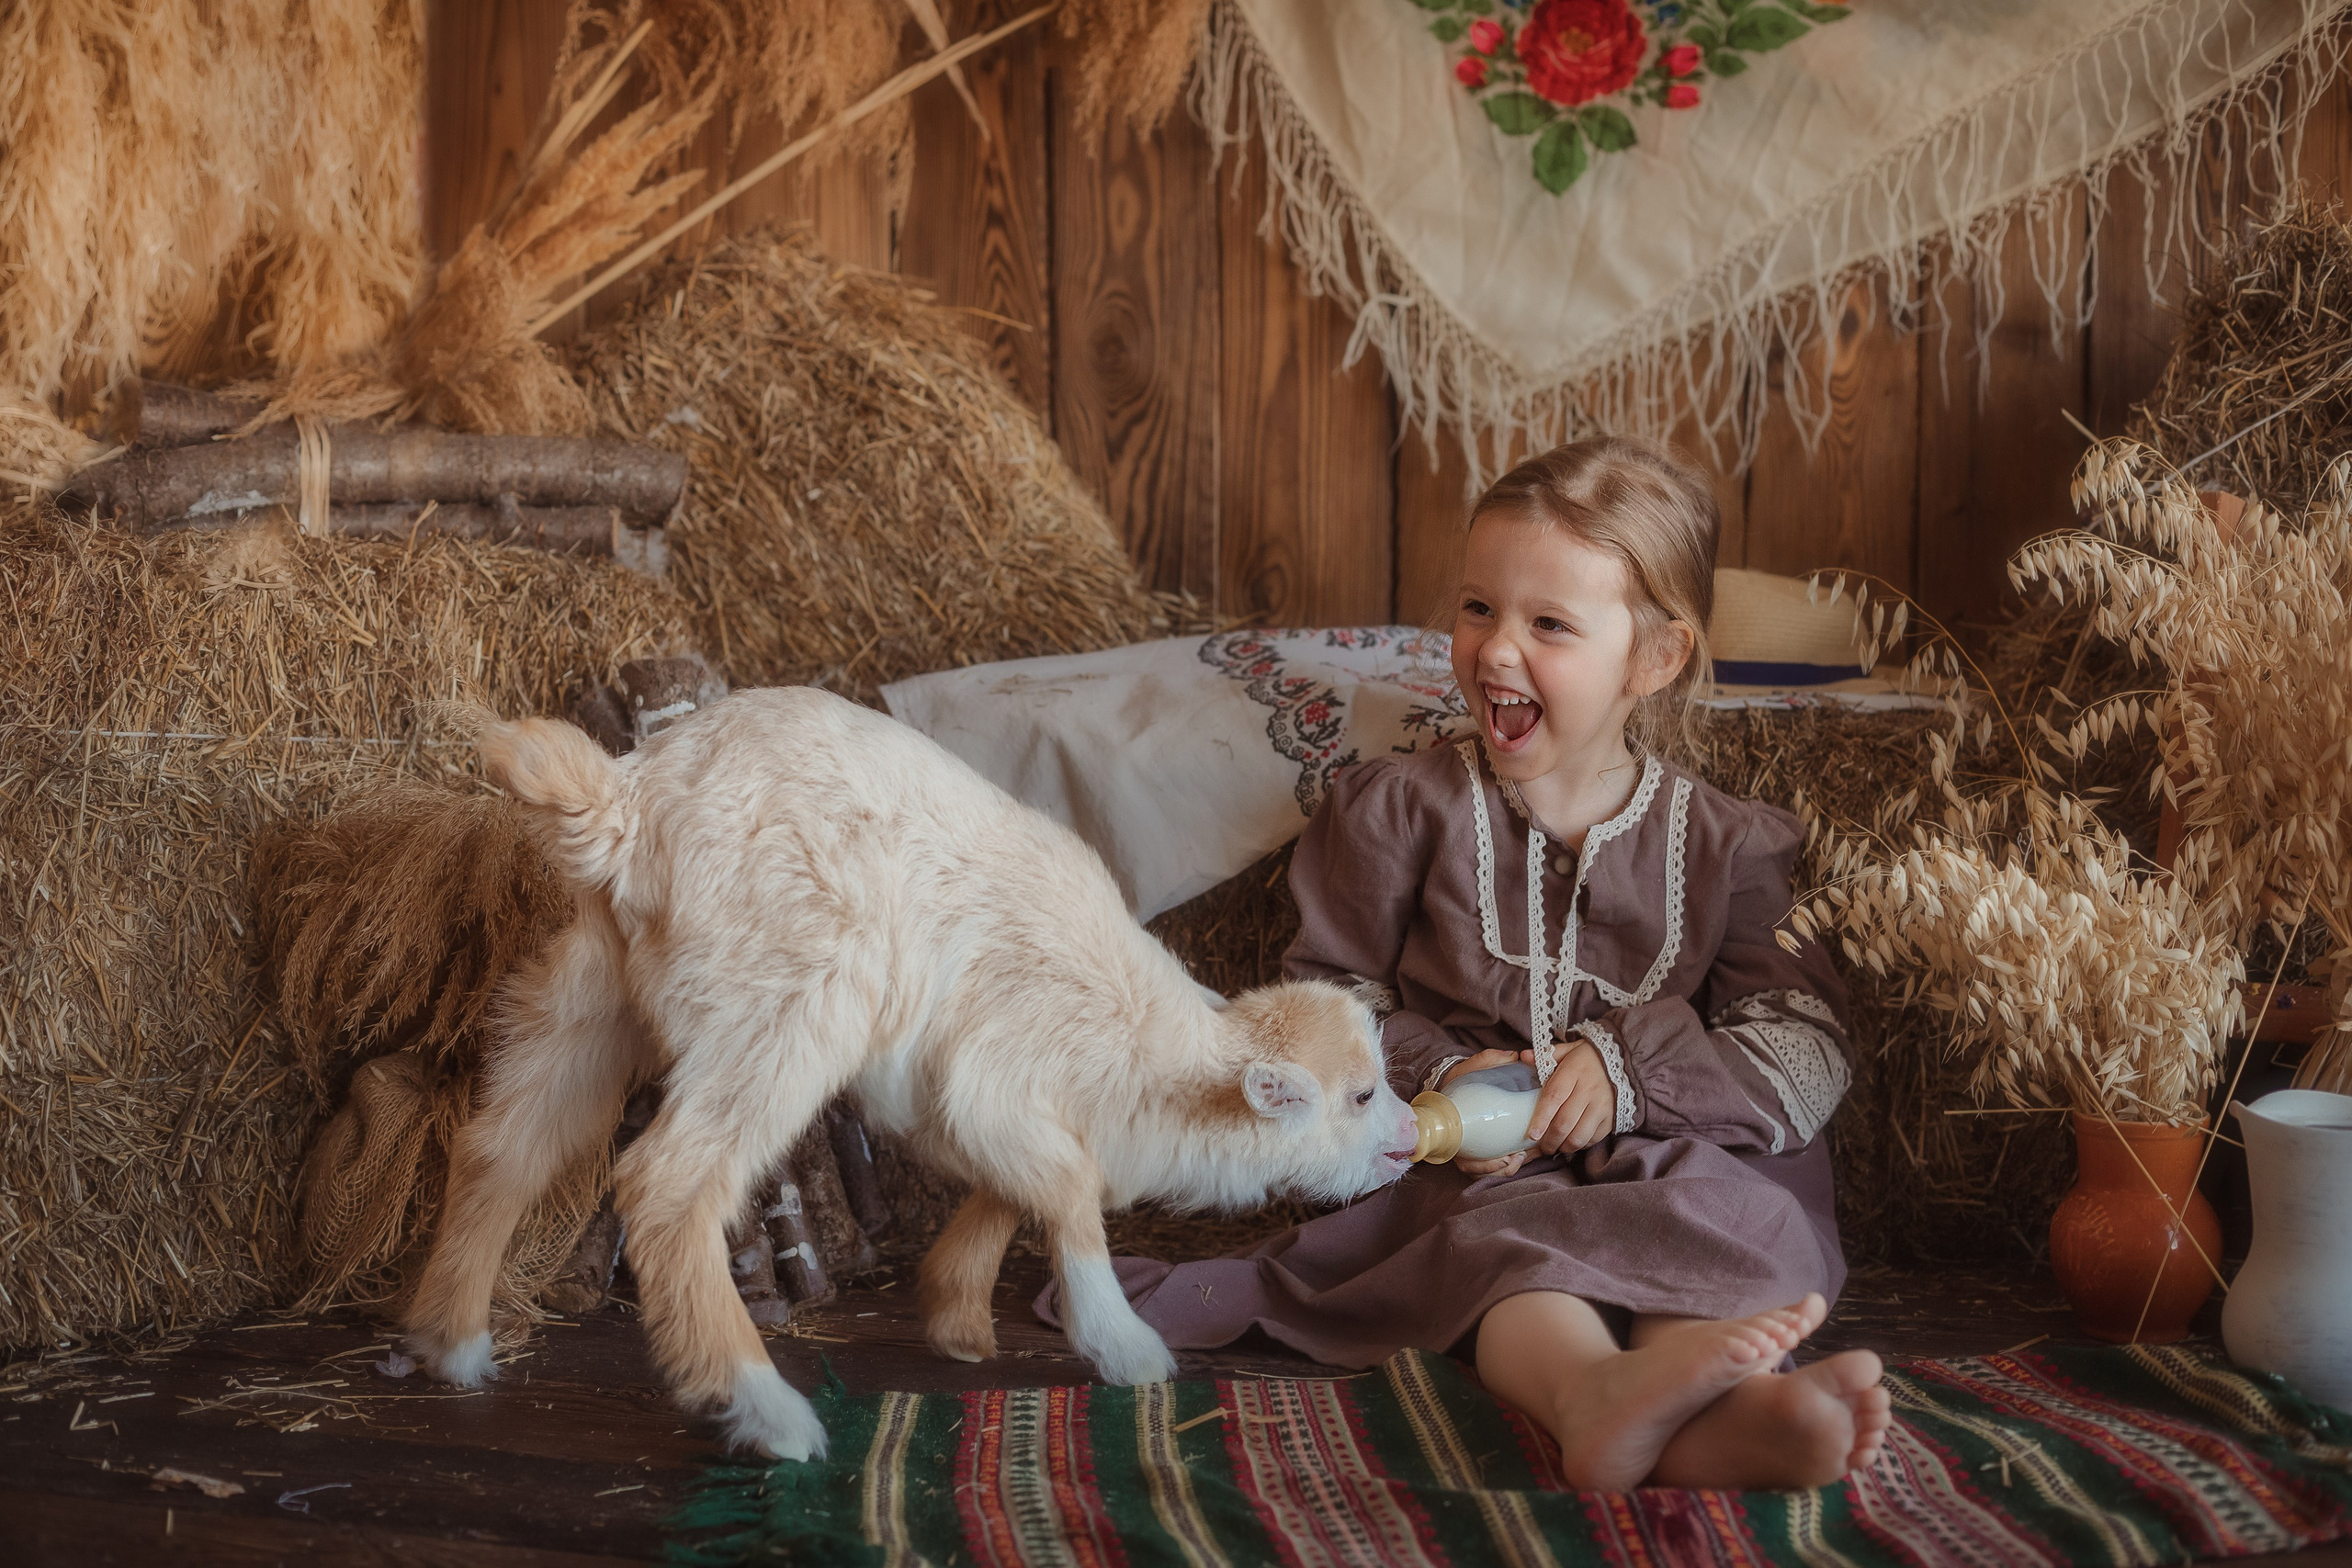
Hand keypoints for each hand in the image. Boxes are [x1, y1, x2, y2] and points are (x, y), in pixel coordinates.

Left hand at [1442, 1043, 1616, 1173]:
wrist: (1622, 1061)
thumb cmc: (1587, 1058)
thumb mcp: (1567, 1050)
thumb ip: (1545, 1056)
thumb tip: (1523, 1056)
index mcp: (1574, 1071)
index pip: (1554, 1097)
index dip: (1541, 1118)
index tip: (1532, 1135)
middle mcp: (1589, 1089)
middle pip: (1565, 1122)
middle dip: (1550, 1140)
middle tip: (1542, 1147)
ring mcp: (1602, 1105)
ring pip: (1580, 1135)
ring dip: (1565, 1146)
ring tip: (1557, 1147)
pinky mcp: (1612, 1116)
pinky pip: (1594, 1138)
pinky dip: (1582, 1145)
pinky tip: (1573, 1142)